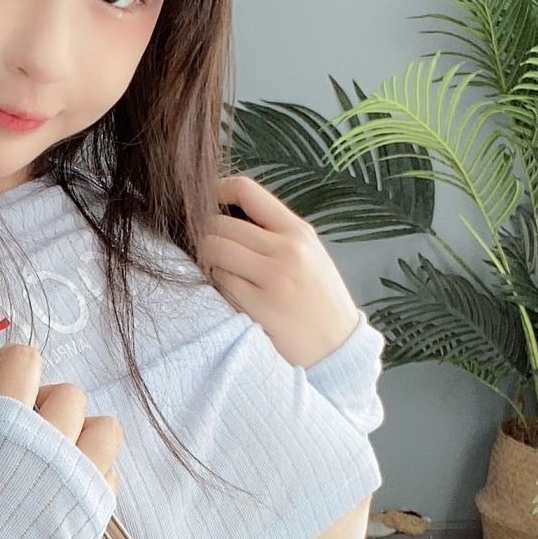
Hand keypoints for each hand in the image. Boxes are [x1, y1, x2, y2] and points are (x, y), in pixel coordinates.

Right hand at [0, 343, 124, 493]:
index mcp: (1, 428)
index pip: (23, 365)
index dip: (16, 362)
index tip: (10, 367)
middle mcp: (48, 448)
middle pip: (69, 395)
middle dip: (50, 401)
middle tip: (27, 423)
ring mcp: (76, 481)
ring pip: (105, 430)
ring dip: (84, 433)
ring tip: (57, 453)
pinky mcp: (93, 514)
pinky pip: (110, 476)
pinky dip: (92, 475)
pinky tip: (67, 489)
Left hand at [197, 174, 361, 370]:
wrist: (338, 349)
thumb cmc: (319, 300)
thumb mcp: (310, 255)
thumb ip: (275, 233)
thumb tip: (224, 213)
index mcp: (299, 231)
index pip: (247, 190)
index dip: (214, 190)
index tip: (202, 201)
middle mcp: (287, 249)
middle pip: (220, 223)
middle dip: (202, 232)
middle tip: (200, 245)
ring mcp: (273, 278)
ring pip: (213, 250)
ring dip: (206, 260)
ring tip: (216, 270)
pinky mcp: (259, 306)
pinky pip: (219, 282)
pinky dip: (215, 284)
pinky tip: (226, 292)